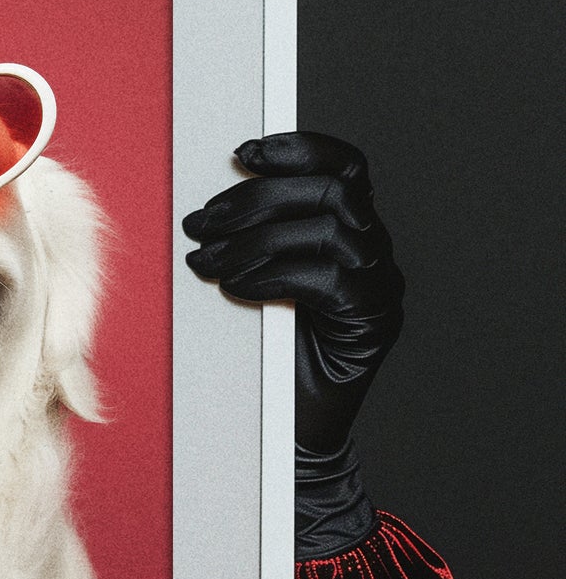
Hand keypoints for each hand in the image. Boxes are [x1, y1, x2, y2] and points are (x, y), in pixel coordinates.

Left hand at [183, 133, 404, 556]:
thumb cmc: (262, 352)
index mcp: (349, 230)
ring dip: (254, 239)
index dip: (299, 149)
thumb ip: (250, 237)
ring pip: (328, 230)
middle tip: (199, 223)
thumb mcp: (251, 279)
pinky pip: (325, 279)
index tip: (243, 152)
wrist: (283, 429)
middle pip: (329, 193)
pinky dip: (271, 275)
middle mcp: (373, 252)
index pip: (343, 168)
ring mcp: (378, 286)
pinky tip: (235, 287)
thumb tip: (206, 203)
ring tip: (206, 260)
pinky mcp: (370, 323)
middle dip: (256, 199)